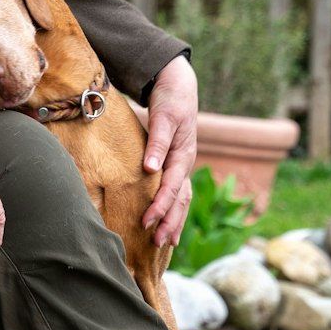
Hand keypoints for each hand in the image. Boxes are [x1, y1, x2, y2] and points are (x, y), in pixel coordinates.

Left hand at [141, 55, 197, 246]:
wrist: (178, 86)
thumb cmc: (170, 101)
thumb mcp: (164, 117)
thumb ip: (157, 143)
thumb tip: (150, 169)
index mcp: (182, 155)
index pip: (172, 187)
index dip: (159, 206)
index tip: (146, 222)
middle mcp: (185, 163)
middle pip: (180, 199)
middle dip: (169, 222)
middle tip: (155, 243)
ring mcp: (182, 165)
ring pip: (182, 199)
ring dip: (173, 220)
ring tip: (164, 243)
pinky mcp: (176, 164)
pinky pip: (178, 192)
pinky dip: (174, 210)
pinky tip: (167, 224)